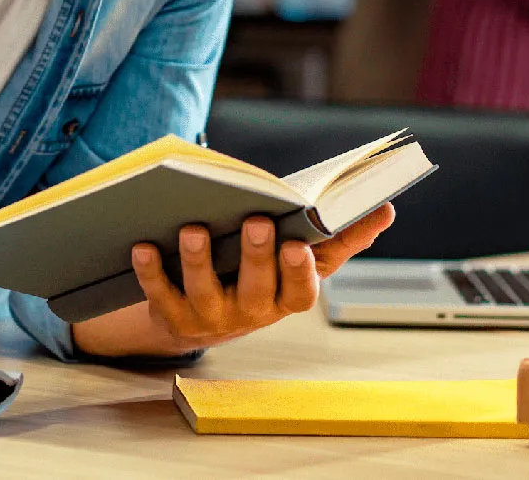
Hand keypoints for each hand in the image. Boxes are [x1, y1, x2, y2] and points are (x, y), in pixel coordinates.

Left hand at [73, 204, 393, 356]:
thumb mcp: (297, 259)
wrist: (200, 314)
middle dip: (258, 256)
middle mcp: (252, 312)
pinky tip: (143, 246)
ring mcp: (212, 317)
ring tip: (194, 229)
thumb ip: (336, 237)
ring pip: (206, 292)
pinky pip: (161, 295)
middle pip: (257, 288)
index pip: (303, 290)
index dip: (302, 271)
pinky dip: (152, 271)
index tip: (299, 246)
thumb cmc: (259, 272)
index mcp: (286, 296)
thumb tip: (385, 211)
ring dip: (200, 260)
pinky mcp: (174, 317)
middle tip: (258, 222)